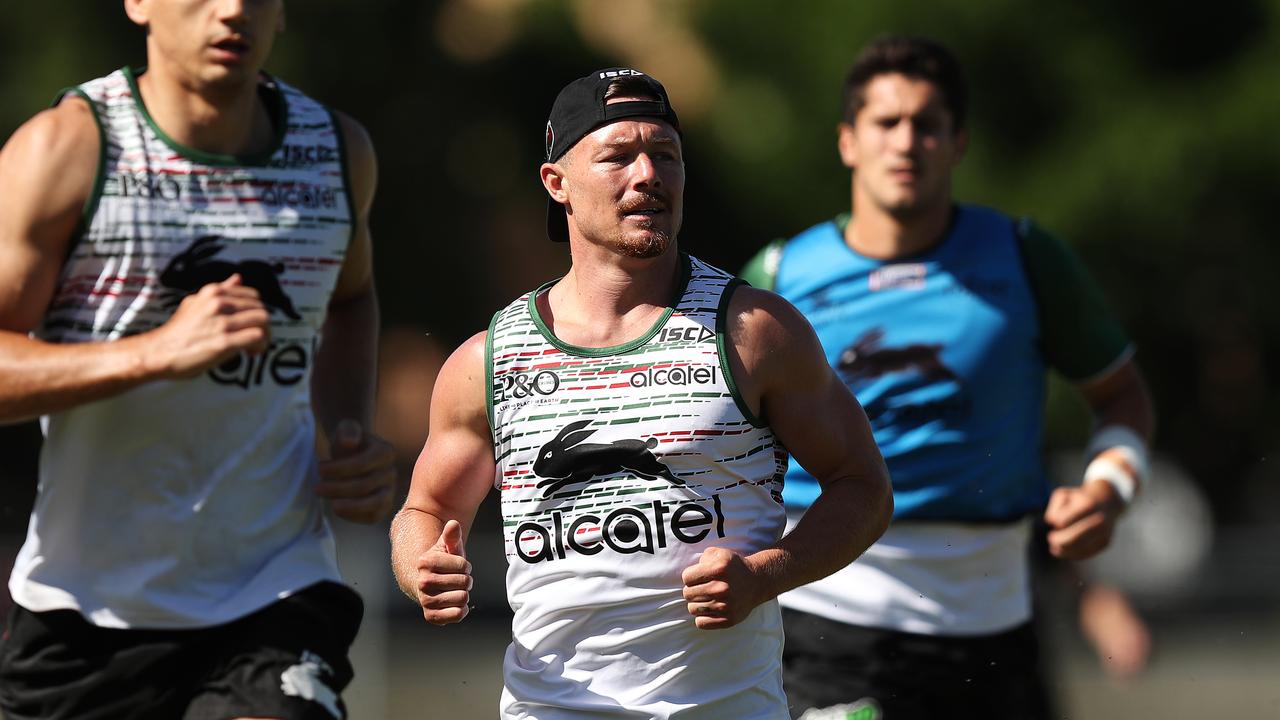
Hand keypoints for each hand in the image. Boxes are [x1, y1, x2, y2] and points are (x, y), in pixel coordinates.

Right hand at [149, 274, 270, 377]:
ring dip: (264, 336)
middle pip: (261, 309)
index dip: (256, 311)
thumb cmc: (178, 332)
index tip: (250, 323)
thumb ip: (220, 291)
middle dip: (263, 325)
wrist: (158, 352)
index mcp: (213, 292)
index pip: (253, 295)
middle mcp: (219, 303)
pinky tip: (250, 353)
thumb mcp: (195, 302)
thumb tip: (237, 278)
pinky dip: (259, 346)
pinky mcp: (224, 342)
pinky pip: (257, 337)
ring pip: (263, 321)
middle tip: (255, 338)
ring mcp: (222, 322)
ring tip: (253, 346)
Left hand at [316, 419, 397, 522]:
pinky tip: (337, 508)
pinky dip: (355, 516)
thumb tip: (349, 442)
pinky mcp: (384, 507)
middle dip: (337, 489)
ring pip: (375, 504)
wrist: (354, 456)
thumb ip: (348, 430)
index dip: (338, 468)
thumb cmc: (347, 442)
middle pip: (365, 485)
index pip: (362, 463)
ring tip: (330, 504)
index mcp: (386, 451)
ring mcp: (390, 491)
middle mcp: (392, 472)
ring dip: (349, 506)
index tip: (319, 468)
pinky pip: (373, 517)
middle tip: (316, 488)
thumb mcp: (346, 429)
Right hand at [416, 520, 471, 624]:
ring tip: (454, 590)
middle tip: (456, 580)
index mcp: (426, 562)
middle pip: (465, 582)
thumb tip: (453, 524)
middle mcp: (423, 582)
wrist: (427, 583)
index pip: (463, 565)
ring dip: (463, 594)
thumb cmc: (441, 564)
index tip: (457, 567)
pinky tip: (455, 603)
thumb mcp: (446, 547)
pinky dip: (461, 610)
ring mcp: (426, 600)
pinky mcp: (431, 616)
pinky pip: (457, 614)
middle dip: (466, 580)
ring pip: (463, 598)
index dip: (465, 566)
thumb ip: (451, 535)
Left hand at [681, 547, 766, 629]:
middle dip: (692, 590)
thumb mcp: (720, 554)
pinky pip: (700, 623)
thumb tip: (690, 575)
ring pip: (692, 609)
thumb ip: (702, 559)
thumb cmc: (733, 568)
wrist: (757, 583)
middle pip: (688, 594)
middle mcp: (722, 588)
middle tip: (702, 588)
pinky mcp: (728, 620)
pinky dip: (702, 617)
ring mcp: (725, 606)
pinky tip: (709, 609)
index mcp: (719, 569)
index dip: (690, 576)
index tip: (698, 577)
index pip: (686, 577)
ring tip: (706, 598)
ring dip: (696, 603)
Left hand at [1044, 479, 1123, 560]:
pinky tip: (1064, 552)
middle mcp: (1099, 519)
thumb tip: (1056, 527)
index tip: (1056, 522)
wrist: (1106, 501)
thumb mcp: (1063, 495)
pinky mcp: (1106, 543)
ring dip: (1064, 551)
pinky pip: (1087, 553)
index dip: (1056, 524)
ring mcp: (1105, 532)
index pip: (1063, 522)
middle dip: (1058, 541)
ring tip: (1055, 549)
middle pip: (1073, 538)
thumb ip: (1054, 510)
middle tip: (1051, 539)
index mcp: (1087, 505)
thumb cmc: (1078, 499)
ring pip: (1081, 548)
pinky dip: (1074, 555)